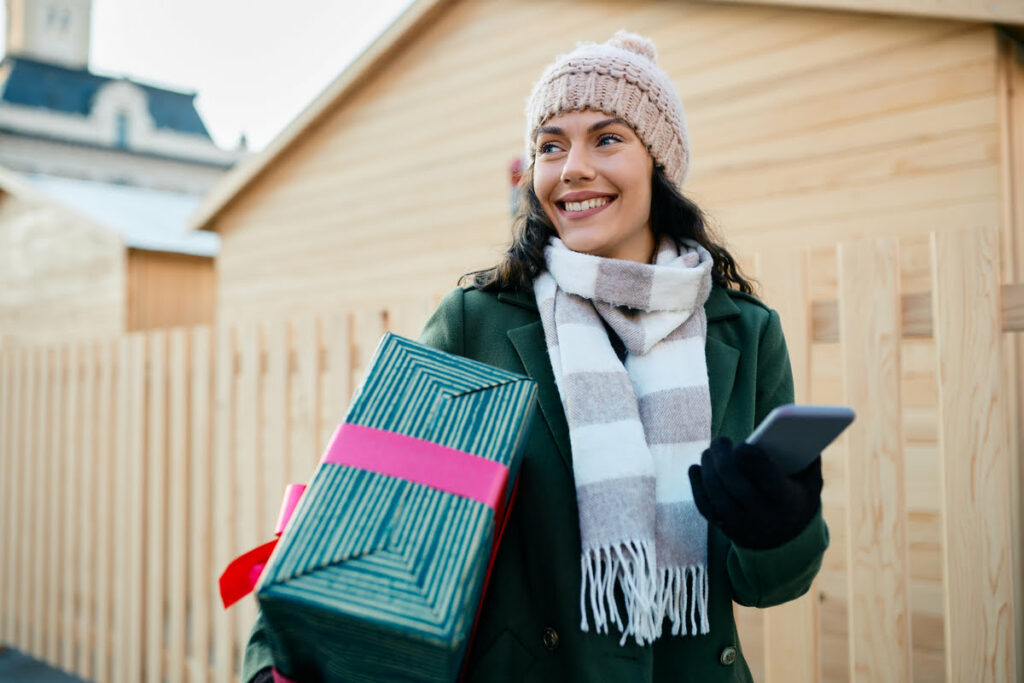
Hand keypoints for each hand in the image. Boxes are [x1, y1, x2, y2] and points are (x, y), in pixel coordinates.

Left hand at [687, 436, 822, 549]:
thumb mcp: (811, 486)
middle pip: (732, 479)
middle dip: (722, 455)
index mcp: (784, 499)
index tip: (742, 445)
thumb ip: (810, 460)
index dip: (749, 455)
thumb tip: (804, 430)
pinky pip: (704, 506)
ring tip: (709, 452)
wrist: (786, 546)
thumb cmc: (797, 502)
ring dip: (708, 467)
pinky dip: (697, 485)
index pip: (763, 473)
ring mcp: (740, 524)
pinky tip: (696, 469)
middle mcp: (761, 514)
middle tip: (720, 441)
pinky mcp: (724, 528)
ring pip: (715, 492)